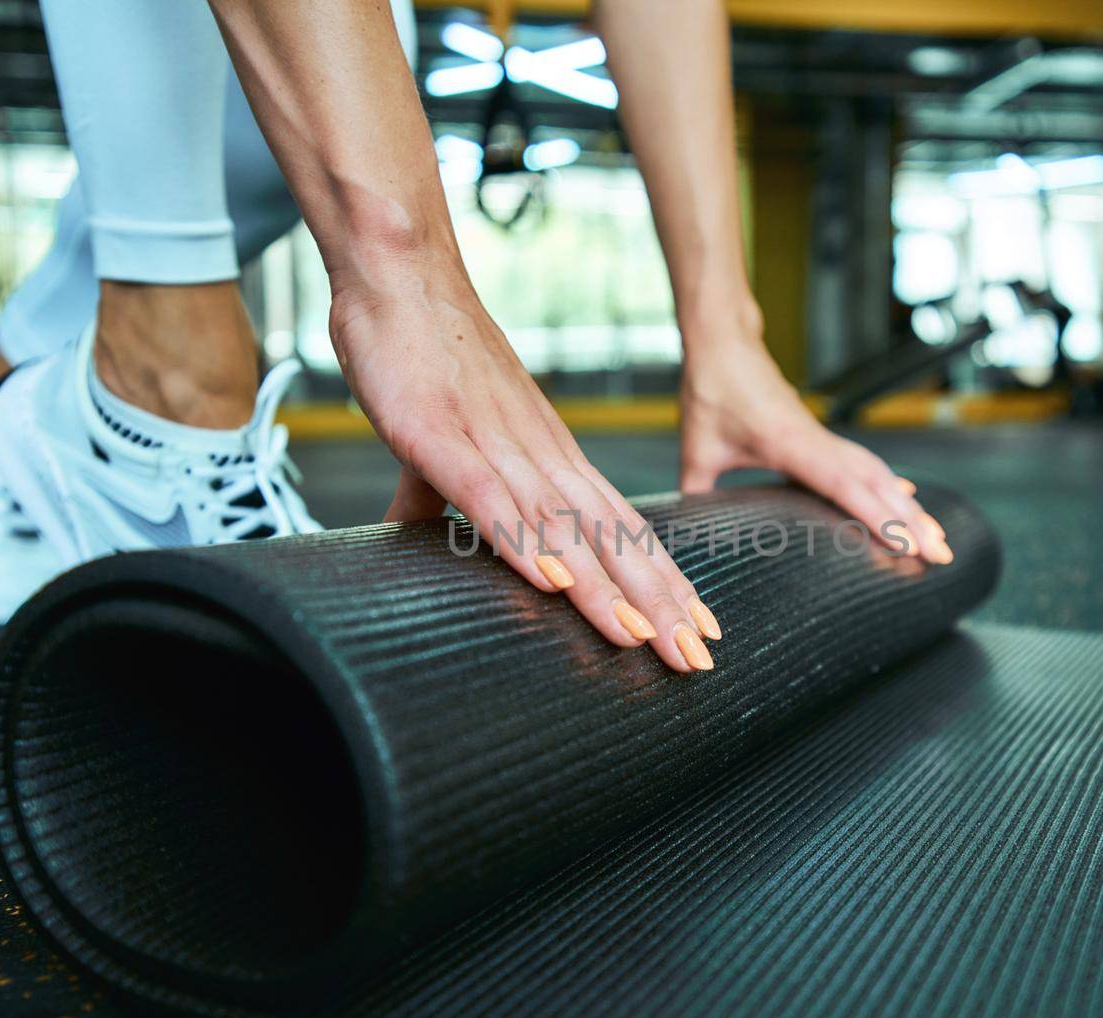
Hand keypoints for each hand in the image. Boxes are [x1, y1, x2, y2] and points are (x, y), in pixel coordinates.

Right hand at [330, 266, 721, 672]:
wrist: (400, 272)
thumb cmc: (429, 352)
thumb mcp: (449, 441)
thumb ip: (446, 495)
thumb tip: (417, 538)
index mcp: (552, 456)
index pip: (625, 528)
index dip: (664, 582)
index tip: (701, 630)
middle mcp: (541, 453)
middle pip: (613, 536)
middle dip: (658, 603)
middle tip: (698, 659)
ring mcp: (495, 444)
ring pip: (562, 526)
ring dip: (604, 587)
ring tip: (643, 640)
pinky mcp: (440, 437)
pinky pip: (488, 497)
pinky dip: (522, 540)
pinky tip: (552, 582)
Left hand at [679, 322, 951, 564]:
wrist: (723, 342)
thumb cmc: (711, 391)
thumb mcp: (696, 448)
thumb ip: (695, 494)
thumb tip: (688, 537)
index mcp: (790, 445)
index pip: (844, 486)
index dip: (878, 517)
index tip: (908, 544)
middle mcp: (816, 441)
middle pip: (876, 484)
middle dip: (910, 521)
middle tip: (940, 555)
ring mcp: (822, 437)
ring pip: (876, 474)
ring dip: (907, 506)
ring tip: (935, 538)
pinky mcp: (819, 434)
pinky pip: (864, 463)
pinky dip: (889, 484)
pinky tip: (907, 499)